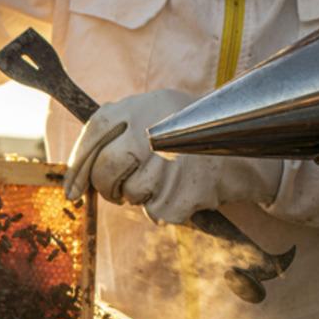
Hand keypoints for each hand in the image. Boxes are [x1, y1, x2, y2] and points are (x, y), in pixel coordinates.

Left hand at [63, 89, 282, 224]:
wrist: (246, 148)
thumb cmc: (190, 135)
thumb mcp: (154, 114)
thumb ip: (118, 132)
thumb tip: (77, 174)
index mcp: (140, 106)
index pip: (93, 135)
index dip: (77, 168)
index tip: (72, 192)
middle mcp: (153, 129)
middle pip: (106, 169)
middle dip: (107, 187)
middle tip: (117, 191)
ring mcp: (170, 161)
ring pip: (131, 194)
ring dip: (141, 198)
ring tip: (164, 181)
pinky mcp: (185, 190)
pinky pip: (155, 212)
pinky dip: (164, 209)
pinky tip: (181, 192)